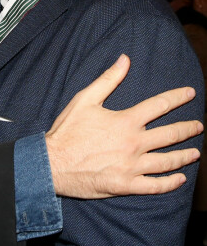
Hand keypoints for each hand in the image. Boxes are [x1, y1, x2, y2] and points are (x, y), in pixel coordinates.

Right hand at [46, 54, 202, 197]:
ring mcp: (132, 166)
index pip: (159, 106)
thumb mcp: (84, 99)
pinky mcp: (127, 185)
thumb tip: (125, 59)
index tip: (190, 94)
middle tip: (198, 126)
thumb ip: (108, 79)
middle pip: (170, 135)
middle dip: (188, 129)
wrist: (52, 162)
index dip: (177, 98)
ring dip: (185, 156)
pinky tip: (180, 179)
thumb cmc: (67, 130)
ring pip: (168, 161)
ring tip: (195, 152)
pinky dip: (171, 183)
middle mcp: (134, 143)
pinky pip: (156, 185)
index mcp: (125, 121)